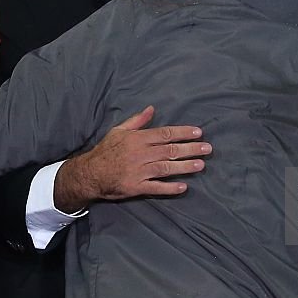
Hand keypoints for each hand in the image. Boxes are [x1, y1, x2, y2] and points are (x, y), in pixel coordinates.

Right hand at [53, 106, 211, 214]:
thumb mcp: (119, 130)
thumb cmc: (106, 150)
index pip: (165, 134)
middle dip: (190, 149)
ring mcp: (138, 171)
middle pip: (169, 150)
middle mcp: (139, 154)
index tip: (199, 133)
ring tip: (201, 165)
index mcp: (137, 139)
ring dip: (184, 167)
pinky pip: (155, 188)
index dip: (183, 133)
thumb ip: (137, 121)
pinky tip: (183, 187)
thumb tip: (152, 109)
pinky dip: (169, 188)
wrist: (90, 173)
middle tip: (207, 148)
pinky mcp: (135, 187)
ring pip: (165, 168)